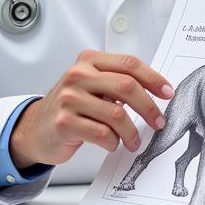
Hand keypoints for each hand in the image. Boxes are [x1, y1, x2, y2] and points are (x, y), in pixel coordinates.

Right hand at [9, 50, 171, 168]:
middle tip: (158, 121)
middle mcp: (77, 75)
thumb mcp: (92, 85)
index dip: (153, 78)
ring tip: (134, 141)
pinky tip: (112, 144)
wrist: (36, 128)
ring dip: (132, 132)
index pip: (129, 64)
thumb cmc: (71, 107)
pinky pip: (101, 134)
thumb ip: (117, 81)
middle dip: (148, 107)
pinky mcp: (64, 122)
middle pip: (126, 86)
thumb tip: (156, 91)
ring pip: (116, 114)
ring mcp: (69, 98)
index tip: (167, 92)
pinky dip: (113, 142)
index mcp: (88, 61)